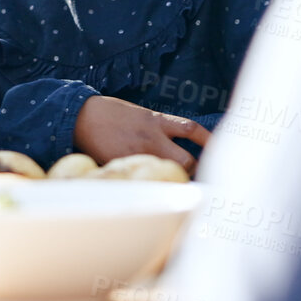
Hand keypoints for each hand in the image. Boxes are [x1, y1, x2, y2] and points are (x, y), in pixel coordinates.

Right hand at [73, 95, 209, 172]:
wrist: (81, 116)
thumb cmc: (111, 114)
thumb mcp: (141, 115)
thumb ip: (160, 130)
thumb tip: (177, 147)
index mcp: (157, 120)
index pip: (191, 130)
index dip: (209, 140)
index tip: (218, 148)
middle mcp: (152, 137)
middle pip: (186, 160)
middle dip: (193, 170)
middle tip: (195, 175)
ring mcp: (138, 153)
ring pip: (167, 173)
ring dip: (173, 180)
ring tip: (173, 184)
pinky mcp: (125, 166)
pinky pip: (144, 179)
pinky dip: (149, 183)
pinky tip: (148, 185)